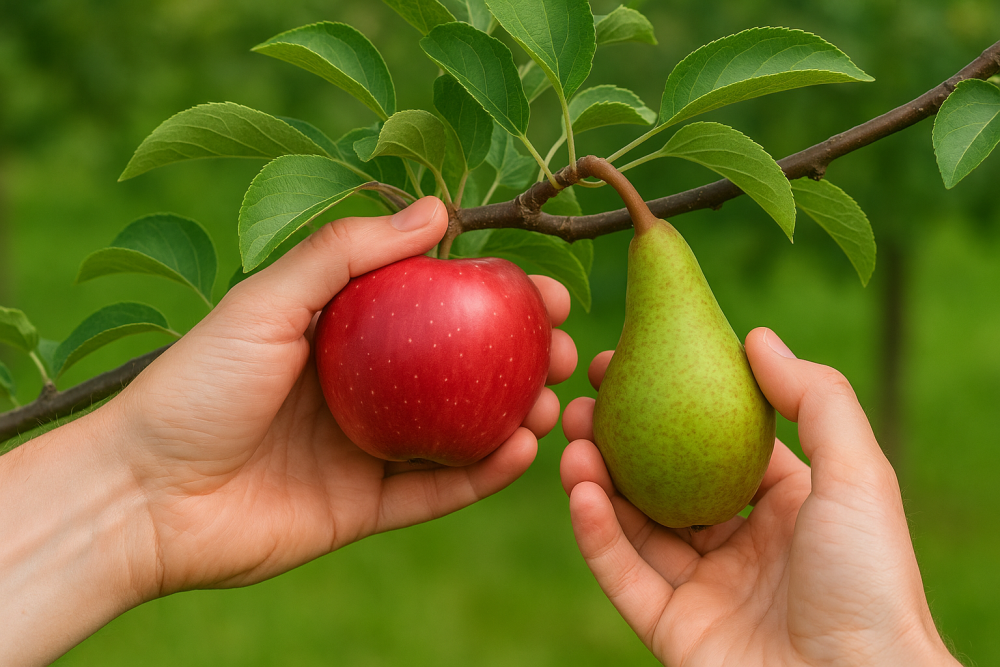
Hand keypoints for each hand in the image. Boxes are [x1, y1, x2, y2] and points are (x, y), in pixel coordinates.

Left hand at [105, 196, 576, 594]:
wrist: (144, 497)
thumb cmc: (198, 386)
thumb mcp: (268, 300)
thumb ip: (346, 251)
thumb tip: (437, 209)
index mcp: (342, 336)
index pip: (435, 307)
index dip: (494, 296)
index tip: (546, 290)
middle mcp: (364, 390)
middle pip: (461, 370)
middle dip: (520, 358)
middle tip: (566, 350)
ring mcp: (367, 450)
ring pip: (460, 432)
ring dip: (516, 416)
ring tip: (553, 400)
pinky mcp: (364, 507)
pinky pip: (436, 491)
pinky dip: (482, 475)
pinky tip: (522, 452)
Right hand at [560, 328, 956, 666]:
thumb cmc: (871, 582)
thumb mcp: (857, 475)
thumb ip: (815, 399)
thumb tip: (757, 337)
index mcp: (785, 509)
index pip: (717, 444)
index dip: (674, 402)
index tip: (631, 363)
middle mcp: (741, 547)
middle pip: (664, 483)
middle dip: (620, 440)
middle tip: (584, 400)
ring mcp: (704, 592)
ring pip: (635, 527)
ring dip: (597, 481)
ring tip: (572, 437)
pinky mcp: (671, 632)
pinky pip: (624, 576)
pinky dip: (596, 533)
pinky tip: (578, 490)